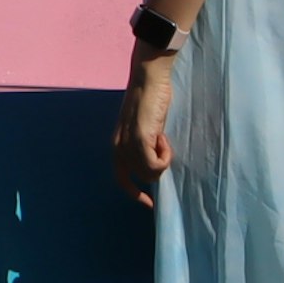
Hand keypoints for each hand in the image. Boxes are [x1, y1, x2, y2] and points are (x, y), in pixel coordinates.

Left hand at [113, 56, 175, 205]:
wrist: (149, 79)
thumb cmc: (151, 100)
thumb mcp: (144, 126)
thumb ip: (144, 144)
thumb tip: (154, 163)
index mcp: (117, 144)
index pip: (121, 178)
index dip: (134, 193)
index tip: (149, 204)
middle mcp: (119, 147)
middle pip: (142, 177)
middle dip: (158, 168)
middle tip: (163, 143)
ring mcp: (128, 144)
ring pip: (150, 174)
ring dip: (163, 160)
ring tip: (163, 137)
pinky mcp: (140, 139)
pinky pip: (156, 164)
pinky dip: (165, 156)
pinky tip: (164, 137)